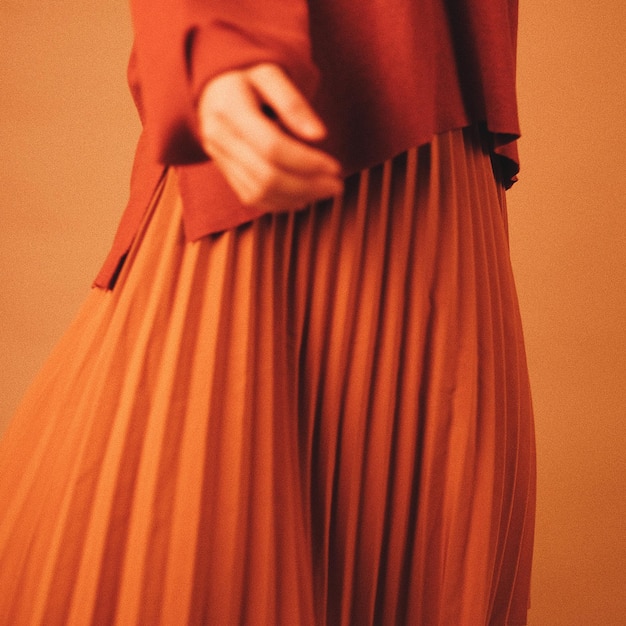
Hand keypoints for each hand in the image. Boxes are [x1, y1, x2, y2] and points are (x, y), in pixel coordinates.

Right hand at [197, 63, 342, 211]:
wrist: (213, 86)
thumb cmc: (247, 75)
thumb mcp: (271, 74)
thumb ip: (294, 103)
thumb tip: (320, 135)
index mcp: (231, 109)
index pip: (272, 147)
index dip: (306, 162)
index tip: (335, 167)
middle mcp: (220, 138)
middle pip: (266, 176)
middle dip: (306, 186)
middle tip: (335, 186)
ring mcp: (219, 159)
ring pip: (258, 193)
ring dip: (296, 197)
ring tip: (323, 191)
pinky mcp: (224, 172)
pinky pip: (251, 197)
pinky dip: (279, 203)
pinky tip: (302, 197)